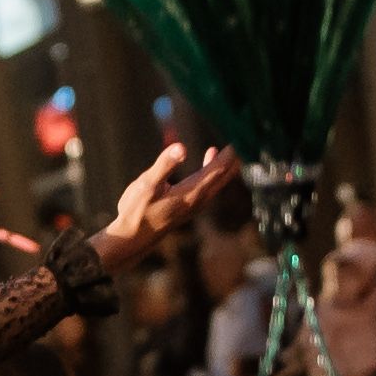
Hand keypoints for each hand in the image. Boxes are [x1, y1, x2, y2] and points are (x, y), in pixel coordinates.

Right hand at [91, 141, 229, 266]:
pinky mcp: (188, 207)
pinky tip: (207, 160)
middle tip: (243, 137)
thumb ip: (165, 165)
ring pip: (218, 182)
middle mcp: (198, 200)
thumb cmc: (136, 212)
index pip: (217, 169)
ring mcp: (195, 205)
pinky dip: (214, 172)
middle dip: (233, 158)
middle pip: (224, 176)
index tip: (239, 135)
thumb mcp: (147, 185)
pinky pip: (209, 186)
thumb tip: (181, 148)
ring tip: (226, 147)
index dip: (229, 153)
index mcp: (192, 193)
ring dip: (225, 165)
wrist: (132, 240)